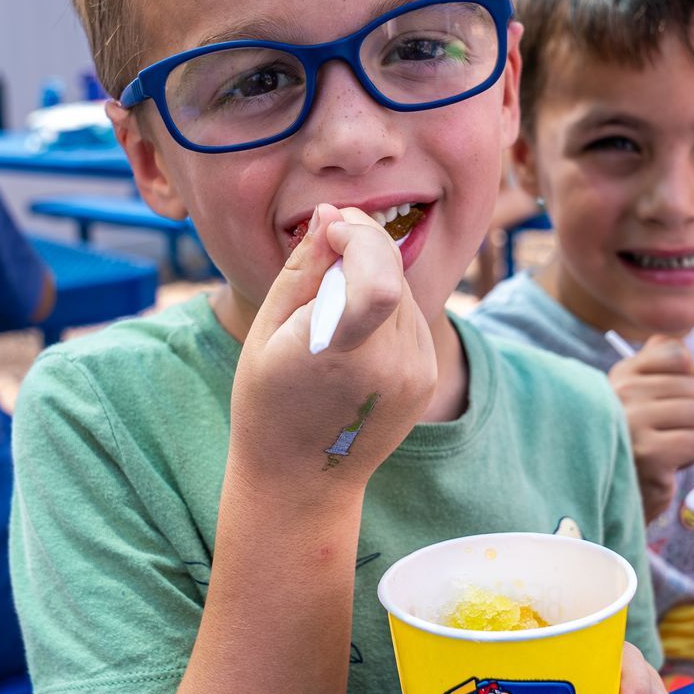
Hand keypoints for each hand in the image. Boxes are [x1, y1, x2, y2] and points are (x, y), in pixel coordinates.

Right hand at [228, 204, 435, 495]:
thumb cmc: (268, 403)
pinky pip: (410, 317)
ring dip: (371, 277)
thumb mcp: (268, 331)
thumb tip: (330, 214)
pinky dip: (384, 307)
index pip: (380, 275)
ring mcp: (415, 373)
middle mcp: (391, 365)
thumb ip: (303, 269)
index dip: (359, 236)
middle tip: (325, 254)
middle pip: (392, 271)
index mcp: (343, 354)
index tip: (329, 230)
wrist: (302, 479)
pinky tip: (353, 333)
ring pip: (403, 289)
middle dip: (360, 247)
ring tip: (330, 309)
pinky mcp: (426, 376)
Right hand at [608, 336, 693, 522]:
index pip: (677, 353)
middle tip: (661, 433)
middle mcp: (622, 393)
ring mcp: (633, 423)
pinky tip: (662, 465)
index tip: (669, 397)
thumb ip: (654, 365)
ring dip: (687, 437)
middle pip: (693, 387)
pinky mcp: (648, 455)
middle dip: (687, 414)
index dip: (685, 377)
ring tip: (661, 449)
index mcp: (620, 374)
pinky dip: (686, 459)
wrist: (605, 494)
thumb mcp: (633, 396)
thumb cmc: (627, 442)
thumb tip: (678, 343)